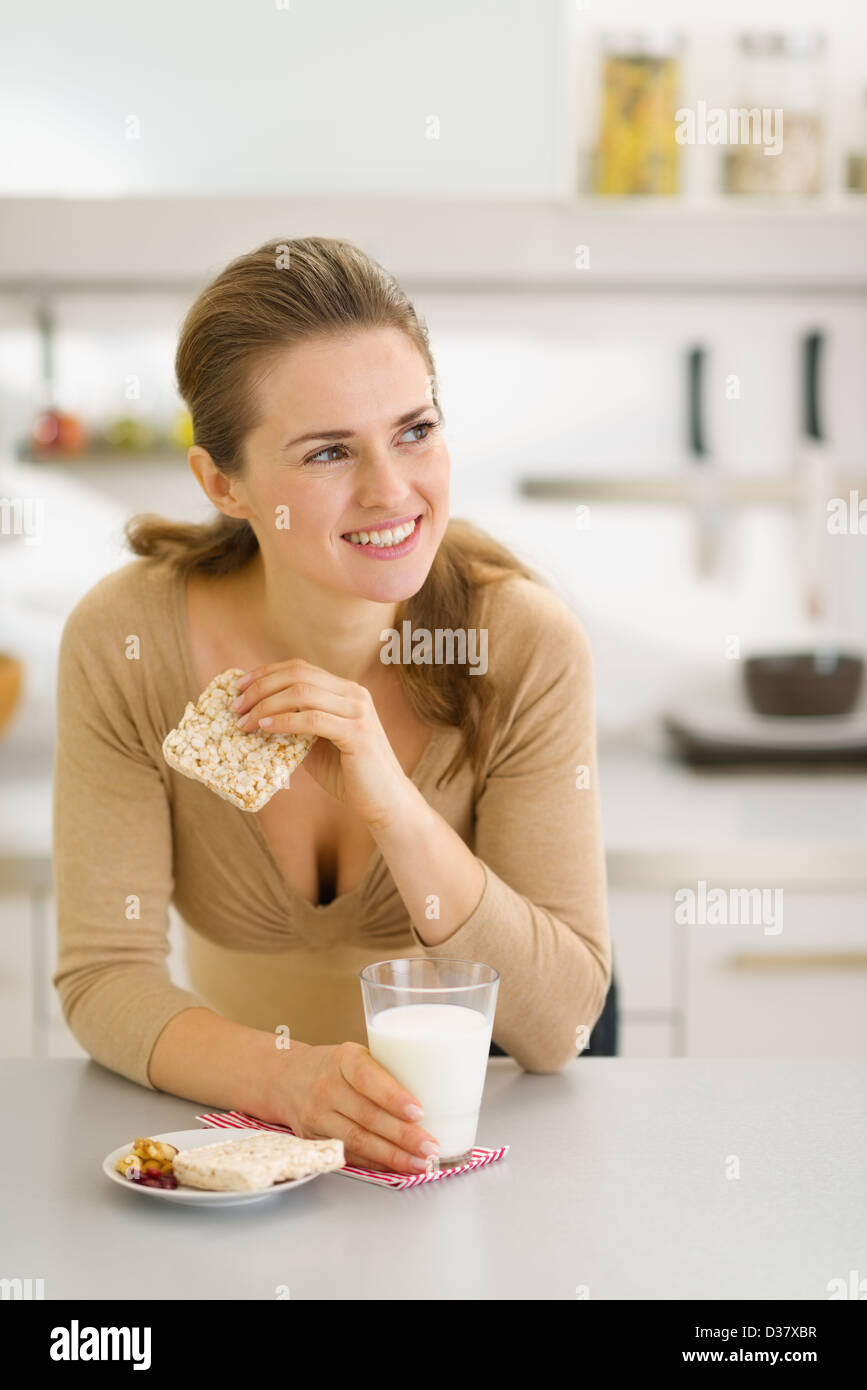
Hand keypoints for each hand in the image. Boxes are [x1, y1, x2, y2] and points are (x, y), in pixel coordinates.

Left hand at [232, 659, 410, 828]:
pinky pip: (313, 719)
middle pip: (298, 675)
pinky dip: (284, 721)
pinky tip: (265, 728)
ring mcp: (358, 711)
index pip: (300, 668)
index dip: (266, 673)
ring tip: (245, 722)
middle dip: (260, 688)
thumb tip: (257, 719)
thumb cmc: (349, 776)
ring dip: (266, 705)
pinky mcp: (357, 732)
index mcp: (345, 691)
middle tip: (236, 707)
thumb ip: (295, 727)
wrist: (384, 802)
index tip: (239, 687)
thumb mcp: (316, 745)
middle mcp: (354, 694)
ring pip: (302, 693)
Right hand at [277, 1040, 441, 1173]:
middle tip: (430, 1146)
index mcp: (343, 1059)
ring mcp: (317, 1116)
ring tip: (421, 1163)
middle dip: (403, 1136)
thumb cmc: (337, 1067)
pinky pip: (349, 1155)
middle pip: (367, 1115)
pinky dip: (377, 1163)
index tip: (418, 1111)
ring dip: (393, 1156)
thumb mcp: (358, 1055)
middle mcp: (326, 1087)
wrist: (288, 1079)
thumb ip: (387, 1073)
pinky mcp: (314, 1140)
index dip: (393, 1096)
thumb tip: (439, 1095)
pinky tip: (398, 1166)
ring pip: (357, 1140)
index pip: (368, 1078)